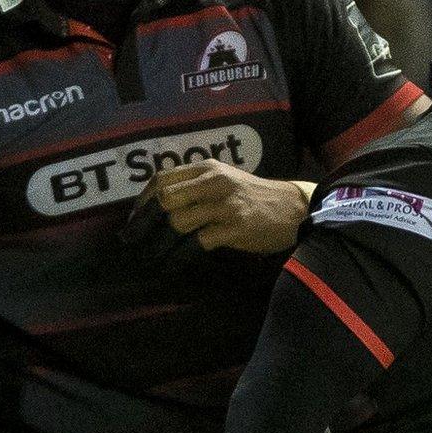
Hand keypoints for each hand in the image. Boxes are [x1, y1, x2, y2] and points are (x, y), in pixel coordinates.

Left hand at [144, 161, 309, 252]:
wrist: (295, 209)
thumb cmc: (257, 198)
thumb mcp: (227, 180)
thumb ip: (198, 186)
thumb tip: (160, 205)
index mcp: (208, 169)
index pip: (162, 179)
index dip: (143, 201)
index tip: (136, 219)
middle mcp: (214, 182)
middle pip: (165, 199)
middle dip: (145, 222)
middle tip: (136, 240)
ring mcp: (225, 205)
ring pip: (177, 222)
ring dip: (161, 242)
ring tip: (154, 255)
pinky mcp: (235, 227)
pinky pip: (197, 242)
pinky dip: (181, 255)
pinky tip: (175, 263)